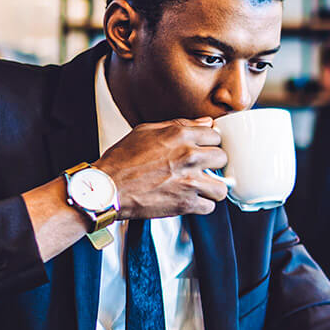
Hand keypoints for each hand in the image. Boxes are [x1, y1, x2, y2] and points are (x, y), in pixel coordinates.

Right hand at [94, 117, 228, 218]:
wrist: (107, 188)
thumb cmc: (121, 160)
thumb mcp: (146, 131)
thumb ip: (179, 125)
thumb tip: (205, 123)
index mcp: (180, 135)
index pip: (216, 135)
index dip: (210, 143)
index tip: (205, 149)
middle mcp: (189, 156)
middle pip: (223, 158)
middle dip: (213, 164)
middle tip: (202, 168)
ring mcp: (189, 181)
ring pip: (222, 187)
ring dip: (212, 188)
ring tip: (201, 187)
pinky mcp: (186, 204)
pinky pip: (209, 207)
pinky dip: (202, 206)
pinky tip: (191, 200)